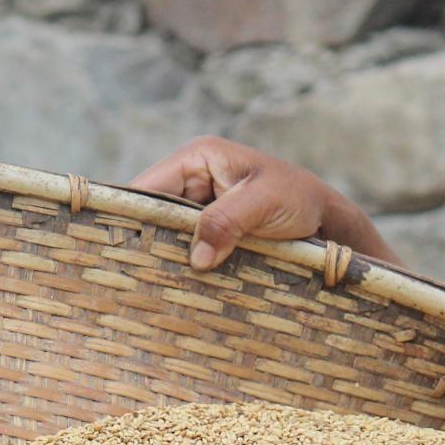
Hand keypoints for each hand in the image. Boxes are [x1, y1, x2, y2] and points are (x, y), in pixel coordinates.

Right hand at [127, 136, 403, 270]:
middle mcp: (193, 179)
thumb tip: (195, 258)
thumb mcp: (264, 203)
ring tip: (147, 286)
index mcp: (199, 157)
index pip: (148, 186)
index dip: (129, 213)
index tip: (114, 245)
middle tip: (131, 275)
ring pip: (168, 234)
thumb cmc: (300, 200)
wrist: (330, 223)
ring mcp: (201, 208)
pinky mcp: (213, 232)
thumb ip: (227, 221)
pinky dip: (183, 265)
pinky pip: (187, 247)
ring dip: (164, 257)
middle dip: (145, 240)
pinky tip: (174, 287)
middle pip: (152, 212)